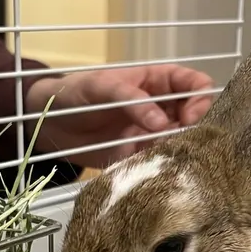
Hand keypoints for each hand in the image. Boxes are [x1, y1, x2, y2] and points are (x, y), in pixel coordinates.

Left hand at [25, 64, 214, 168]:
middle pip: (198, 116)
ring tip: (167, 157)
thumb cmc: (74, 93)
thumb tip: (160, 123)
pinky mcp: (142, 155)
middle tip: (181, 142)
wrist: (50, 124)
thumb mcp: (100, 86)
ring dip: (181, 150)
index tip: (189, 117)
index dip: (200, 99)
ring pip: (184, 141)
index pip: (196, 84)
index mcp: (158, 82)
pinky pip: (163, 161)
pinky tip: (155, 169)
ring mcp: (154, 133)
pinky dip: (164, 165)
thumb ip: (130, 98)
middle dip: (196, 129)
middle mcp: (163, 107)